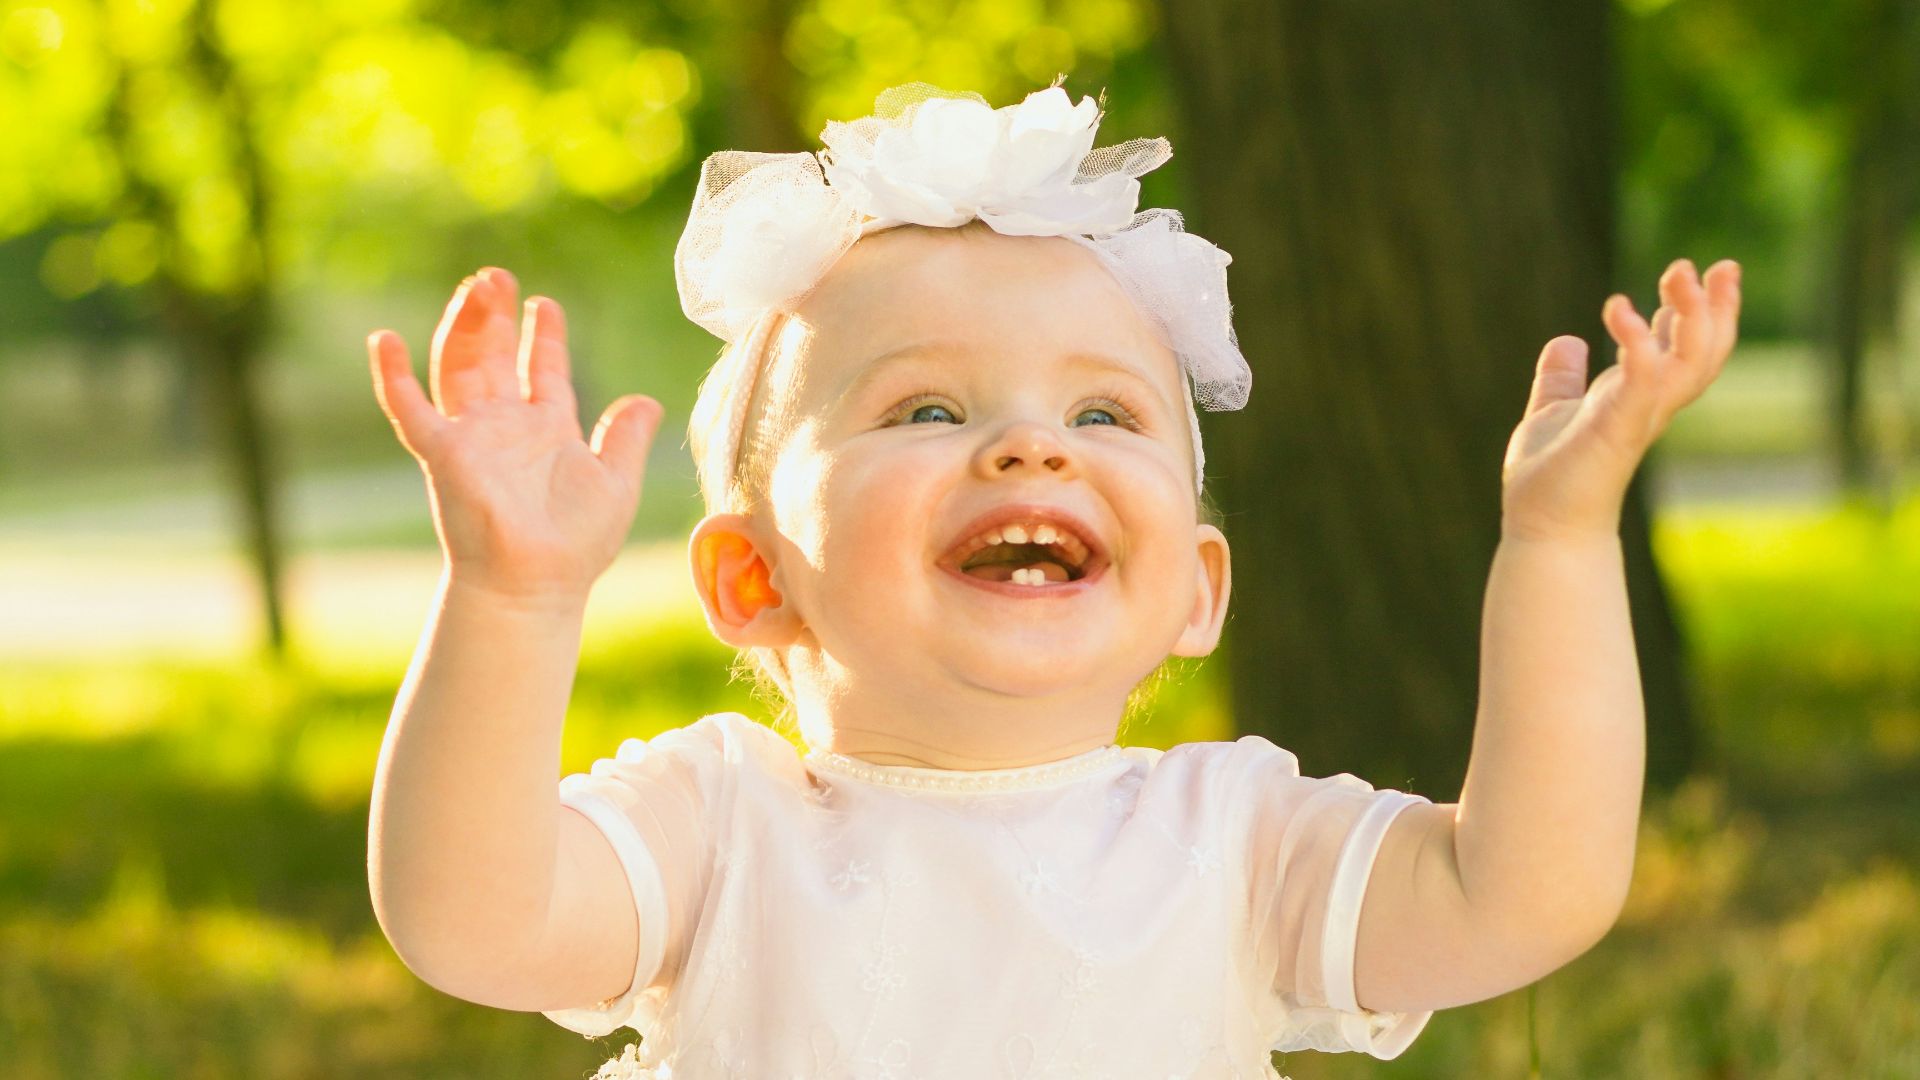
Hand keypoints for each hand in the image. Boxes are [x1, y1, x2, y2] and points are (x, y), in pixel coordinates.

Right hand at [368, 267, 665, 605]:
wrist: (536, 584)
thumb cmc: (576, 544)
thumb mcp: (616, 482)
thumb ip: (626, 438)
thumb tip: (648, 401)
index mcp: (547, 430)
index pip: (543, 370)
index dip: (545, 335)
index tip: (544, 303)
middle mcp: (506, 427)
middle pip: (496, 356)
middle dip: (496, 315)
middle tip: (498, 276)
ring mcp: (472, 437)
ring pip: (459, 367)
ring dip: (463, 327)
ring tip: (474, 288)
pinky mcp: (443, 453)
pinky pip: (409, 409)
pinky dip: (393, 375)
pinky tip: (383, 339)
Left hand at [1500, 257, 1741, 542]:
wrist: (1542, 528)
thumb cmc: (1550, 478)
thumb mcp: (1553, 411)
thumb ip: (1561, 378)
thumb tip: (1565, 341)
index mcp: (1636, 396)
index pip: (1682, 346)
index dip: (1697, 309)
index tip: (1702, 270)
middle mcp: (1648, 405)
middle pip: (1704, 351)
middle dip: (1716, 307)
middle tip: (1723, 265)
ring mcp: (1637, 417)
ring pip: (1688, 361)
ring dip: (1691, 315)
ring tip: (1678, 273)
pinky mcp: (1617, 429)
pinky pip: (1641, 381)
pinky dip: (1638, 344)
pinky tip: (1619, 309)